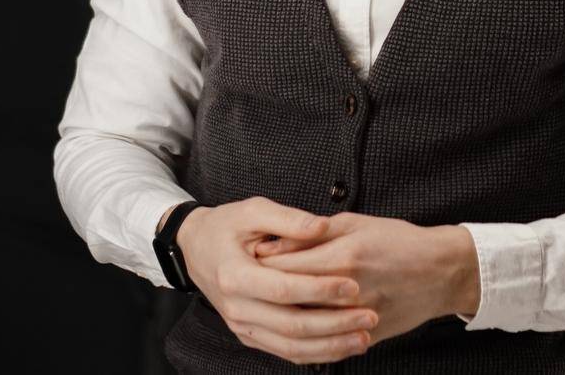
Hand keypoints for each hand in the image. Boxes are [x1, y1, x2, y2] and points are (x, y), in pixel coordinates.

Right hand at [174, 196, 379, 364]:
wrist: (195, 249)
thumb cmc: (227, 226)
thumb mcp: (253, 211)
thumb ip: (289, 219)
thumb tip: (322, 226)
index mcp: (236, 276)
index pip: (284, 289)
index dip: (320, 289)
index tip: (353, 285)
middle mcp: (237, 307)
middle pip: (291, 325)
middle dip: (334, 324)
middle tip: (369, 316)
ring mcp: (242, 325)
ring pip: (290, 346)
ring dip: (330, 346)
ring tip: (364, 337)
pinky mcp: (250, 335)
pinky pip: (285, 351)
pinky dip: (315, 353)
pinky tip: (342, 346)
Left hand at [253, 213, 480, 343]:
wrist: (442, 271)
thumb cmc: (400, 241)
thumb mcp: (357, 224)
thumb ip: (314, 233)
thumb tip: (273, 243)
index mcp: (344, 257)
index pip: (286, 265)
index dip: (262, 262)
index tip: (247, 257)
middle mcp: (348, 291)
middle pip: (290, 298)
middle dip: (266, 291)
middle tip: (250, 284)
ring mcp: (357, 317)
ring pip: (304, 326)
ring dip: (281, 317)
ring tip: (268, 306)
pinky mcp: (365, 336)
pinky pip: (325, 345)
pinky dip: (305, 339)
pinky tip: (292, 327)